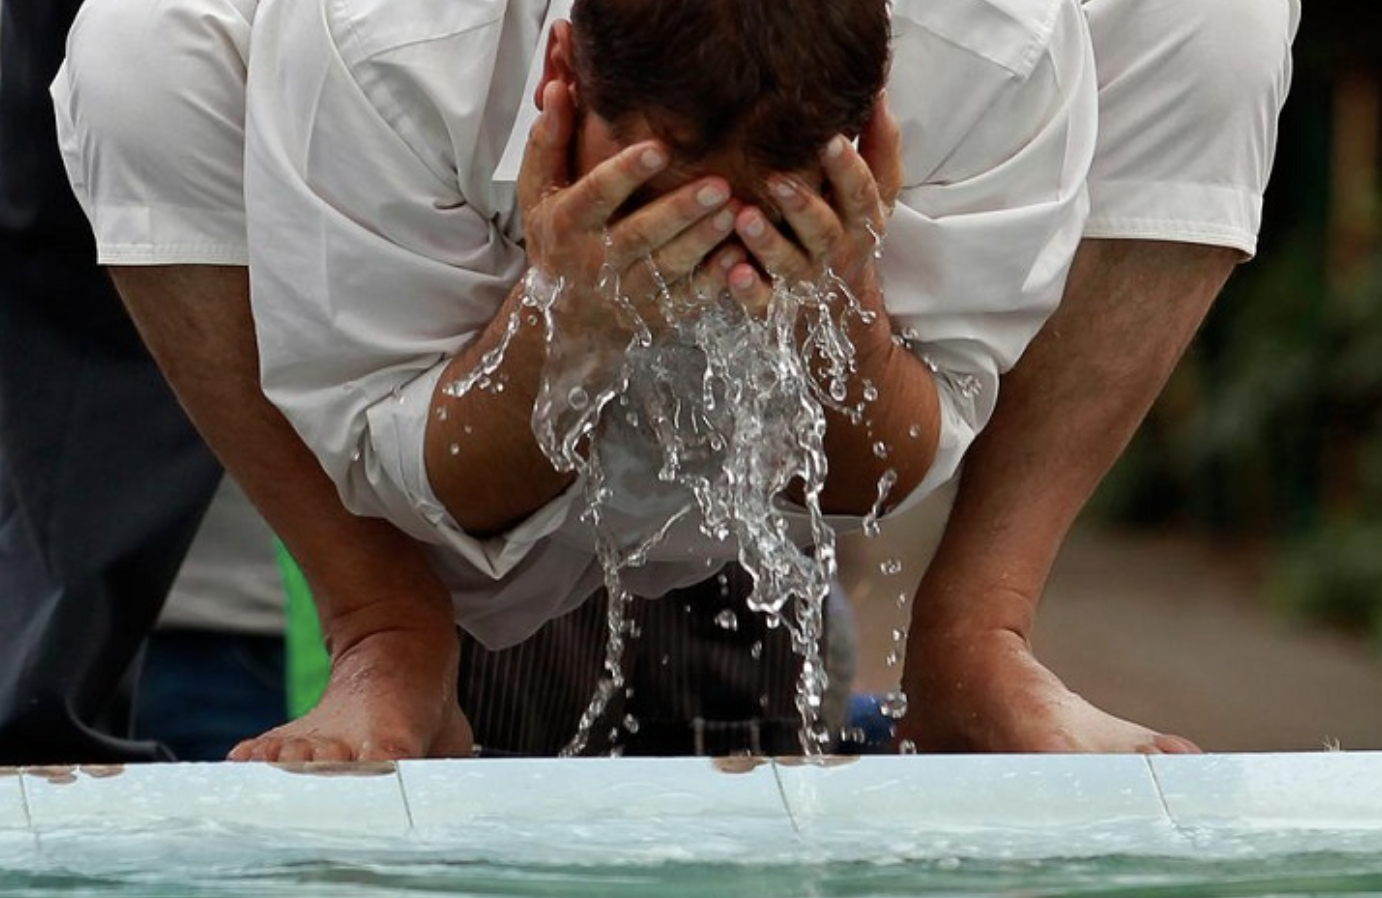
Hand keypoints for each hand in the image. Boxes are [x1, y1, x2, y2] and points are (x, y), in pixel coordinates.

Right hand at [517, 80, 740, 338]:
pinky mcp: (654, 315)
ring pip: (670, 267)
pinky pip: (688, 299)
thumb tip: (558, 87)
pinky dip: (715, 280)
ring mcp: (627, 293)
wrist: (562, 319)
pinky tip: (741, 255)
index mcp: (568, 223)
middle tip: (719, 185)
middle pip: (641, 235)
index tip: (658, 149)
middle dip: (681, 211)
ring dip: (704, 241)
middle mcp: (596, 261)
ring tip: (735, 213)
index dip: (626, 173)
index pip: (596, 195)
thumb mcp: (539, 192)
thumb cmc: (556, 240)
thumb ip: (550, 141)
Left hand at [726, 93, 902, 343]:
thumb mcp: (876, 191)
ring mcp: (805, 279)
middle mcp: (836, 250)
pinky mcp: (776, 304)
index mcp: (862, 219)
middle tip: (776, 178)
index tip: (830, 139)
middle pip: (823, 229)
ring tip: (745, 218)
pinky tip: (732, 271)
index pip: (861, 191)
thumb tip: (878, 91)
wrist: (838, 302)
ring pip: (788, 264)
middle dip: (802, 204)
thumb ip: (879, 144)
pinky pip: (762, 302)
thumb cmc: (848, 224)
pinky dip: (749, 290)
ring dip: (768, 243)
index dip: (847, 167)